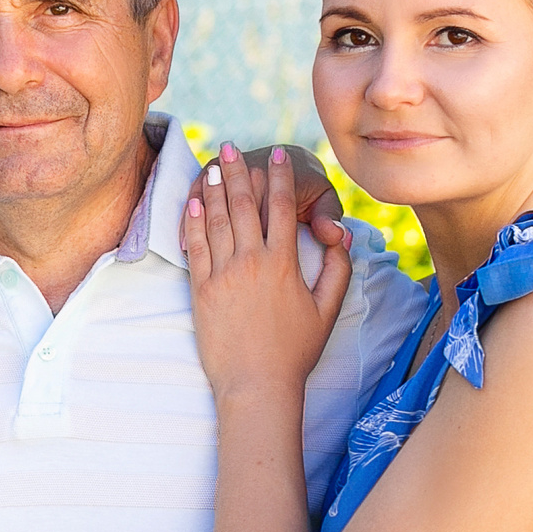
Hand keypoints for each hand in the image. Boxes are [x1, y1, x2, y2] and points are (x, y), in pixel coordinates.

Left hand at [184, 142, 352, 397]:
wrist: (257, 384)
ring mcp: (223, 275)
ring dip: (213, 189)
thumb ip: (336, 269)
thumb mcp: (327, 309)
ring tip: (211, 165)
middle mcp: (251, 262)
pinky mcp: (201, 290)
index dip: (278, 178)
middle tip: (231, 147)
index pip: (280, 208)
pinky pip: (196, 247)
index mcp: (283, 263)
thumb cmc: (295, 351)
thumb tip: (340, 237)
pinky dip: (192, 222)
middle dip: (237, 172)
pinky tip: (192, 202)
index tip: (276, 157)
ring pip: (216, 221)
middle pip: (243, 205)